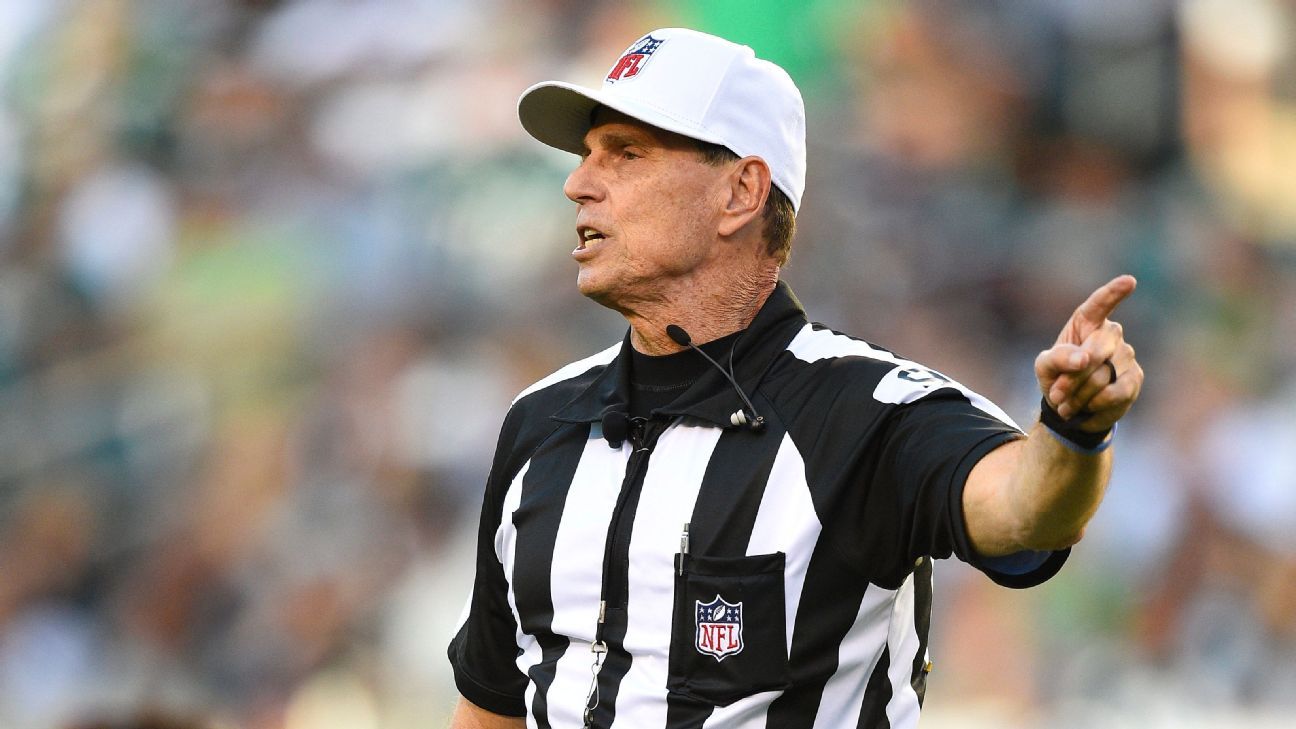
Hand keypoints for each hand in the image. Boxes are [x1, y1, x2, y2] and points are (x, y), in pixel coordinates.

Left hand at [1034, 275, 1143, 431]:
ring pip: (1102, 375)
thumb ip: (1058, 358)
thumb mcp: (1045, 367)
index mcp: (1086, 323)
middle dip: (1072, 378)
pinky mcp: (1135, 377)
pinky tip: (1086, 407)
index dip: (1113, 293)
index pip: (1100, 304)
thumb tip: (1083, 359)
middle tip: (1057, 395)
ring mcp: (1126, 354)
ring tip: (1066, 405)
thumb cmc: (1057, 377)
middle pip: (1094, 351)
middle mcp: (1110, 334)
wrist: (1071, 407)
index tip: (1129, 282)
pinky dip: (1095, 403)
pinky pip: (1115, 392)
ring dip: (1079, 395)